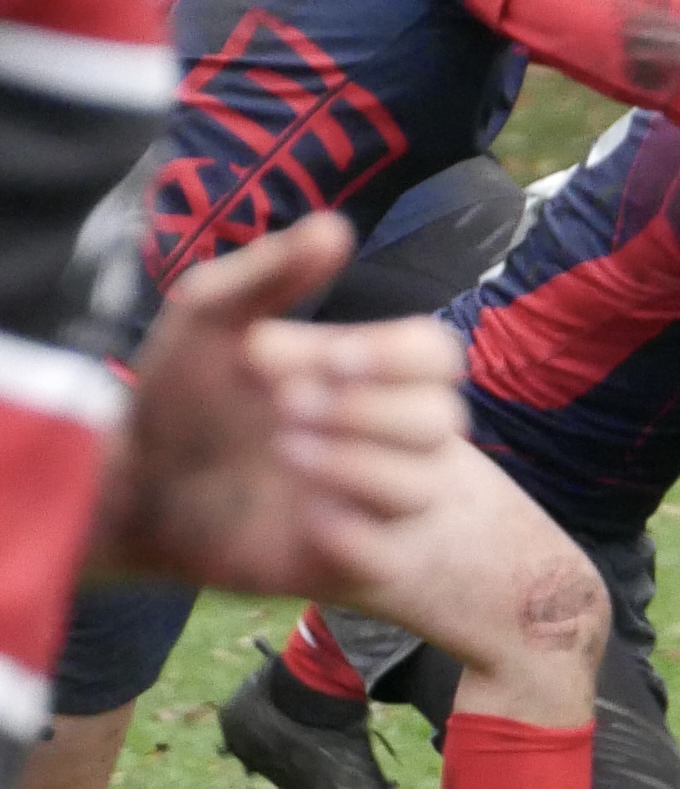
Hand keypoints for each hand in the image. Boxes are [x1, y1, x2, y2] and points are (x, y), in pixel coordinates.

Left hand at [97, 213, 467, 593]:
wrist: (130, 490)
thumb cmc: (179, 400)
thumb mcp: (210, 320)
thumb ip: (270, 273)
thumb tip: (336, 226)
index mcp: (369, 376)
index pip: (435, 357)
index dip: (389, 357)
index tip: (321, 354)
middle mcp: (385, 436)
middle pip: (441, 420)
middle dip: (367, 411)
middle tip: (284, 406)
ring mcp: (373, 501)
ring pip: (422, 485)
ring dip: (357, 464)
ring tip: (285, 452)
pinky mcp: (348, 562)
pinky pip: (387, 550)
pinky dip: (350, 529)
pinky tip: (301, 515)